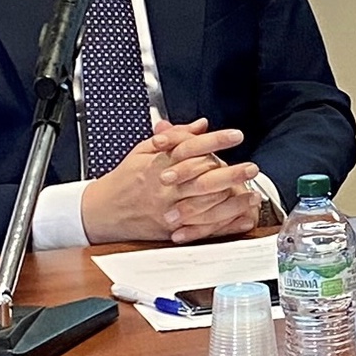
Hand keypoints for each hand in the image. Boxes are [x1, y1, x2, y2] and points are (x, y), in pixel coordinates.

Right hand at [80, 117, 263, 244]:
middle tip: (252, 167)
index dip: (216, 140)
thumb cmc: (125, 178)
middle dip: (231, 173)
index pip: (193, 148)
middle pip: (203, 179)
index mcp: (160, 164)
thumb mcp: (144, 150)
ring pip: (205, 206)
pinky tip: (240, 219)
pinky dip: (222, 225)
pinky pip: (200, 229)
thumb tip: (202, 125)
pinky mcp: (169, 231)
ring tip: (253, 195)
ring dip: (232, 201)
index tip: (237, 135)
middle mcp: (165, 188)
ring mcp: (168, 211)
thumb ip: (175, 137)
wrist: (101, 212)